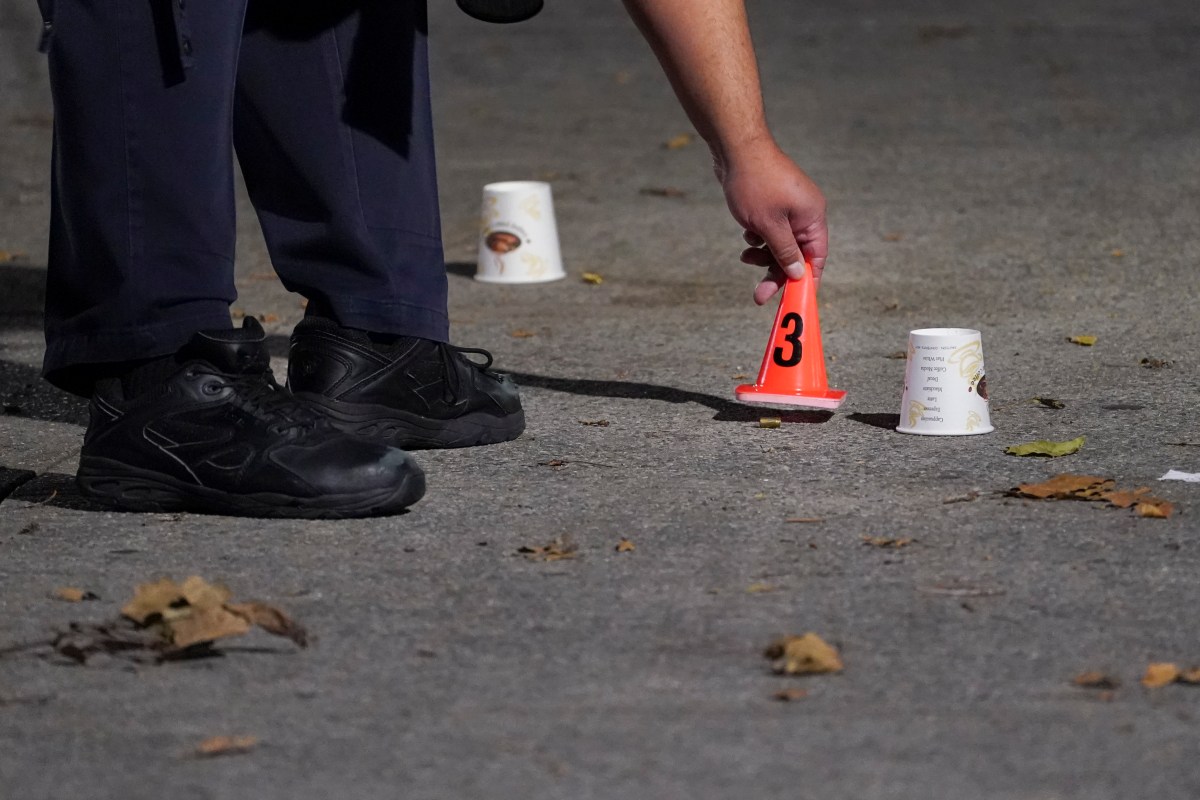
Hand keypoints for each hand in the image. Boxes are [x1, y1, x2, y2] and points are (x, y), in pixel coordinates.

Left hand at [717, 138, 827, 304]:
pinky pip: (770, 230)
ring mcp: (789, 208)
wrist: (736, 149)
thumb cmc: (755, 183)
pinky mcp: (773, 204)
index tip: (794, 300)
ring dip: (763, 254)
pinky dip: (758, 236)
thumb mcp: (769, 226)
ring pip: (780, 243)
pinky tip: (747, 231)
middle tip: (759, 295)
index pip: (817, 258)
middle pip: (796, 254)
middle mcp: (805, 213)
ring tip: (746, 255)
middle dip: (776, 272)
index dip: (806, 280)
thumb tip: (797, 274)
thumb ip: (784, 252)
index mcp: (813, 217)